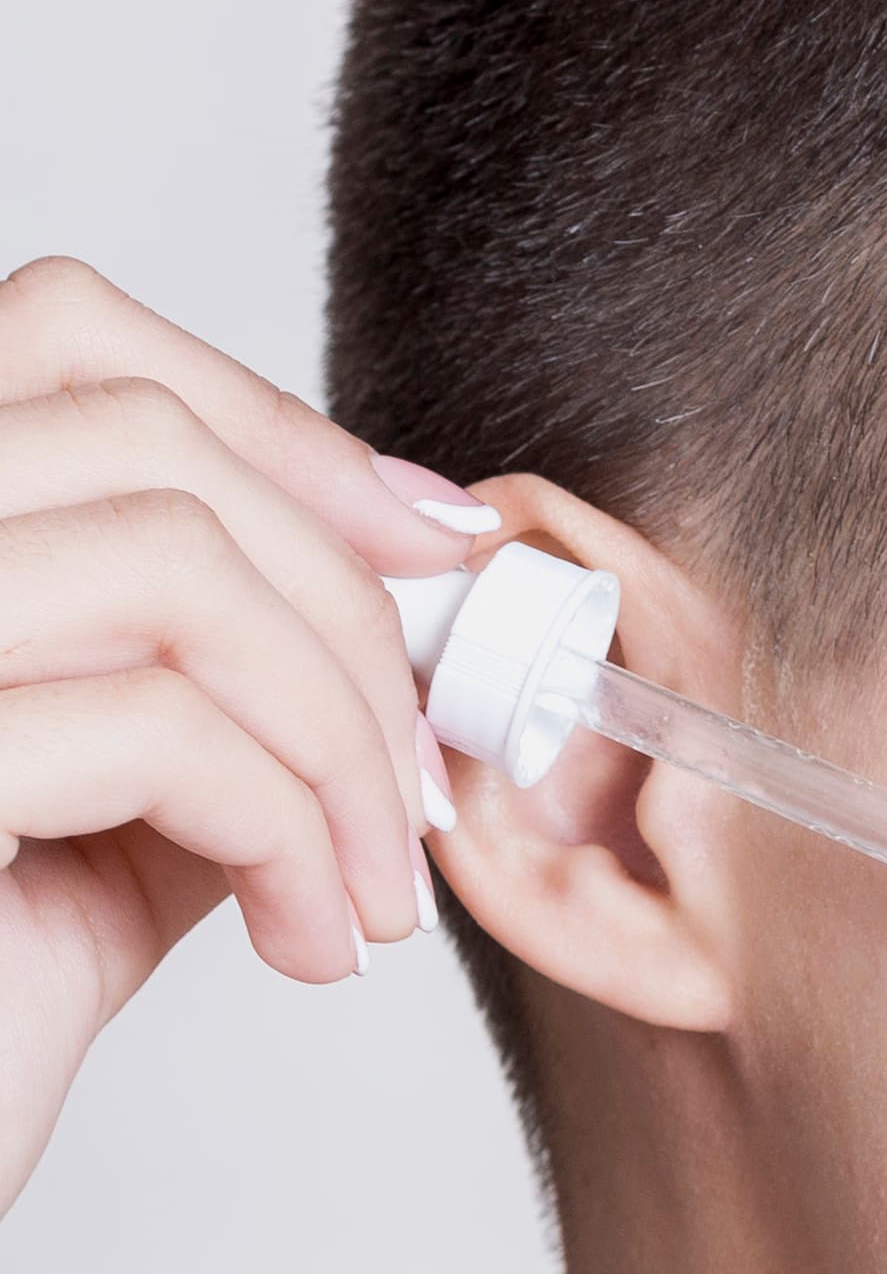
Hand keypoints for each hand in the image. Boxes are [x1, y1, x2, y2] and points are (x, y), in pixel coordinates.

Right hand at [0, 255, 464, 1219]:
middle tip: (417, 782)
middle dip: (347, 608)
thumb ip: (214, 678)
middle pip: (145, 436)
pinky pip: (163, 730)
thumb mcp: (116, 802)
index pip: (69, 329)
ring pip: (175, 562)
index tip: (429, 542)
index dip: (276, 420)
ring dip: (339, 735)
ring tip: (369, 890)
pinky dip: (294, 838)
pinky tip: (305, 943)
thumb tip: (404, 584)